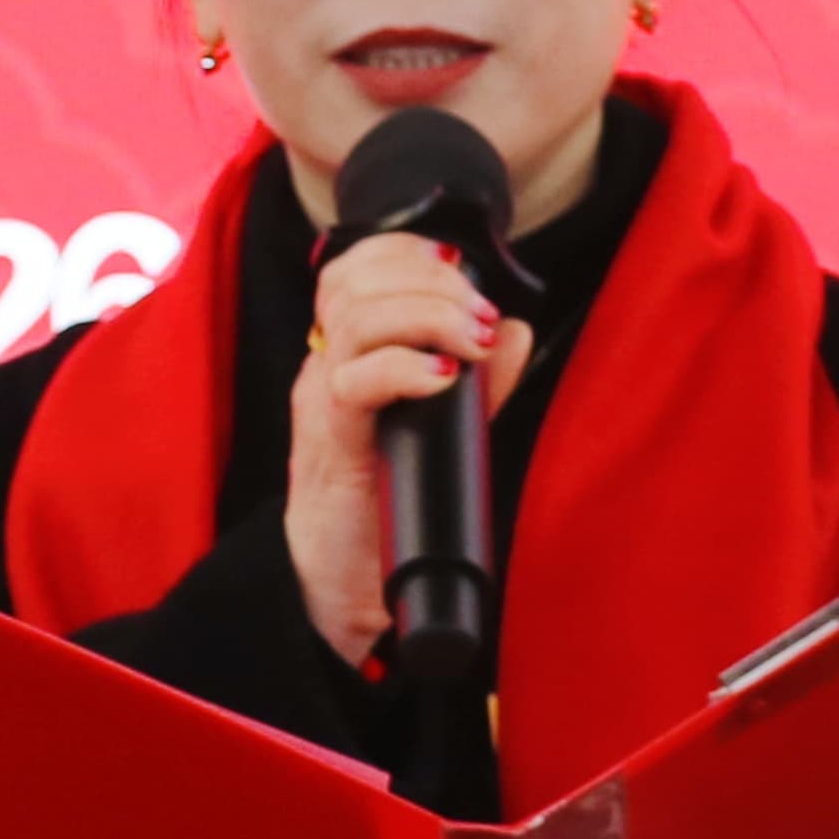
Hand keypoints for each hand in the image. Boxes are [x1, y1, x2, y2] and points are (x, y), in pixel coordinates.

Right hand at [288, 231, 530, 665]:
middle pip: (355, 278)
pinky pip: (354, 381)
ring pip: (354, 317)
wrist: (343, 586)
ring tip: (473, 342)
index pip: (358, 267)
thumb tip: (516, 332)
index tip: (465, 272)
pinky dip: (404, 367)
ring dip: (426, 314)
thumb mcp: (442, 431)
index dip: (410, 252)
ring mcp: (321, 400)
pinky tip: (444, 378)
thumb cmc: (388, 505)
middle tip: (481, 317)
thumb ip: (478, 382)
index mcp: (347, 352)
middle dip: (431, 280)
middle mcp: (326, 365)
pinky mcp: (329, 443)